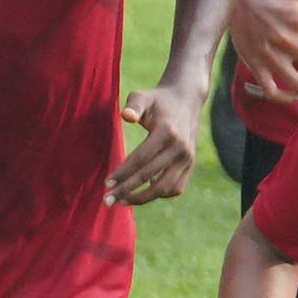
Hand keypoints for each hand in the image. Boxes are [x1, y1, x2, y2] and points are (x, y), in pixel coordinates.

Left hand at [108, 81, 200, 204]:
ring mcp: (188, 158)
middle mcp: (180, 148)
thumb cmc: (158, 100)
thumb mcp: (144, 96)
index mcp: (167, 132)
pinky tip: (142, 192)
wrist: (186, 100)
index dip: (122, 173)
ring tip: (123, 201)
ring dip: (143, 198)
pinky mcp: (190, 164)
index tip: (106, 184)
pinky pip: (176, 188)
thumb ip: (134, 104)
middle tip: (106, 200)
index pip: (141, 159)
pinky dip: (159, 194)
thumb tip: (126, 116)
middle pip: (149, 176)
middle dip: (126, 190)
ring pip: (165, 188)